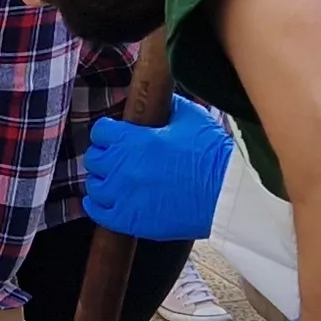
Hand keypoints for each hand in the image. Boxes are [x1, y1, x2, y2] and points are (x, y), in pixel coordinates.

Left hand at [81, 96, 231, 240]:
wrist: (226, 195)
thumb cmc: (212, 155)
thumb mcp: (191, 118)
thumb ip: (169, 106)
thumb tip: (161, 100)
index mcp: (133, 140)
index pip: (101, 131)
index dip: (109, 132)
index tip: (118, 136)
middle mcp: (122, 167)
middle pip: (94, 158)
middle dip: (106, 155)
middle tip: (120, 158)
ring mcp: (122, 195)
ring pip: (94, 184)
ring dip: (104, 180)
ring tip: (118, 181)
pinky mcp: (129, 220)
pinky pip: (97, 211)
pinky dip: (98, 204)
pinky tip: (109, 201)